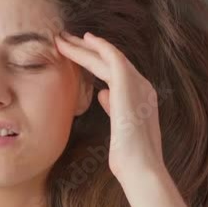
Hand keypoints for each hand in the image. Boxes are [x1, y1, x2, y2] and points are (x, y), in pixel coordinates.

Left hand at [55, 31, 164, 179]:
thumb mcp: (120, 129)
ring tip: (64, 38)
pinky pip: (113, 57)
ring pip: (108, 56)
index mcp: (142, 97)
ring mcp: (138, 84)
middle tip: (67, 39)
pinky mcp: (129, 85)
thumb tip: (103, 94)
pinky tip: (85, 39)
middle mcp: (142, 87)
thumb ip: (114, 107)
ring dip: (85, 46)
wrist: (141, 168)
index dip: (96, 61)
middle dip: (88, 49)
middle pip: (111, 61)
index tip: (79, 55)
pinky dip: (99, 46)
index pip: (115, 73)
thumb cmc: (129, 158)